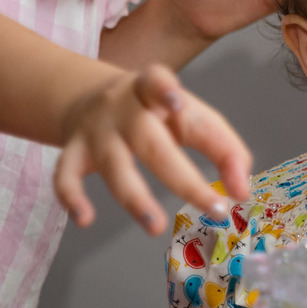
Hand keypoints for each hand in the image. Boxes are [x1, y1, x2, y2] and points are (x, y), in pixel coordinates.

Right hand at [53, 64, 249, 233]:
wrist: (91, 96)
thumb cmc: (158, 113)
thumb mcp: (193, 118)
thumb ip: (225, 149)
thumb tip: (241, 193)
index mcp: (154, 89)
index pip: (156, 81)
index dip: (164, 88)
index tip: (177, 102)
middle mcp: (122, 107)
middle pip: (149, 142)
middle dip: (181, 178)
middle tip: (214, 209)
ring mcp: (96, 130)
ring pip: (112, 165)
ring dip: (134, 198)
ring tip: (156, 226)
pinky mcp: (73, 150)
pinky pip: (65, 175)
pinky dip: (70, 197)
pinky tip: (84, 219)